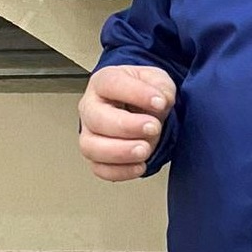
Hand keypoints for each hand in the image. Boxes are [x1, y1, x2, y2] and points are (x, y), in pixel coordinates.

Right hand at [78, 64, 176, 181]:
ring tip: (145, 150)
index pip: (111, 84)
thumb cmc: (143, 91)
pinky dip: (120, 171)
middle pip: (97, 119)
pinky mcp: (96, 157)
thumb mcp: (156, 79)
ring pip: (92, 147)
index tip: (160, 102)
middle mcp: (91, 107)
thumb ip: (161, 86)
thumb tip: (161, 101)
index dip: (136, 93)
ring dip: (120, 152)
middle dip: (127, 126)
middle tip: (153, 127)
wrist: (141, 106)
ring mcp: (90, 134)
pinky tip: (140, 166)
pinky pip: (100, 169)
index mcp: (103, 82)